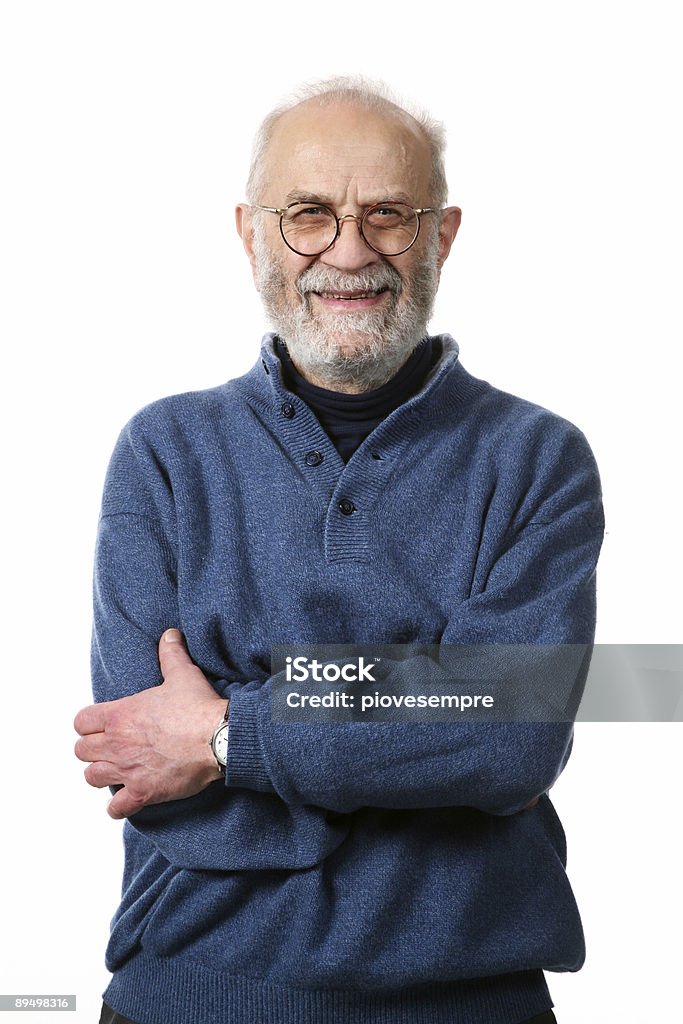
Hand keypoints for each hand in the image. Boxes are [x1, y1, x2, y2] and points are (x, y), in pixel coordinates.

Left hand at [74, 629, 227, 819]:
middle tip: (112, 747)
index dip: (90, 723)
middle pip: (81, 751)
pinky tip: (129, 799)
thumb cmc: (198, 707)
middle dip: (93, 749)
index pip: (81, 722)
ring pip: (92, 777)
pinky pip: (116, 808)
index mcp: (119, 715)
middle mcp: (116, 744)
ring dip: (102, 774)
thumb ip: (170, 653)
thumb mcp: (182, 673)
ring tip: (117, 770)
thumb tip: (169, 634)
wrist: (218, 738)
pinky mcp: (143, 793)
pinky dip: (119, 806)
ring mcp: (127, 770)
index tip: (103, 725)